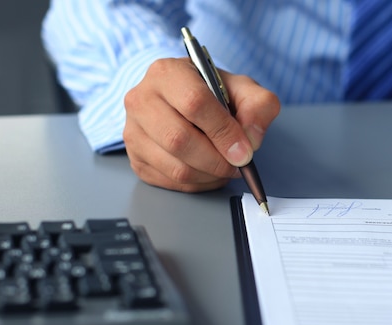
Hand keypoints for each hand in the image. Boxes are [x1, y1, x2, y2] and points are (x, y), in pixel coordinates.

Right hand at [123, 57, 279, 191]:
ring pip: (175, 167)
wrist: (181, 99)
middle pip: (179, 140)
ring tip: (227, 168)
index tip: (244, 150)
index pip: (194, 103)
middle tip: (238, 164)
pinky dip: (198, 184)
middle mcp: (141, 100)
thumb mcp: (241, 88)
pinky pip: (170, 182)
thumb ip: (258, 106)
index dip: (223, 131)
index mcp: (167, 73)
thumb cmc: (211, 93)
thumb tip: (251, 140)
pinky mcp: (135, 158)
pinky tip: (210, 173)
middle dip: (217, 160)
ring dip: (210, 175)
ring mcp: (133, 131)